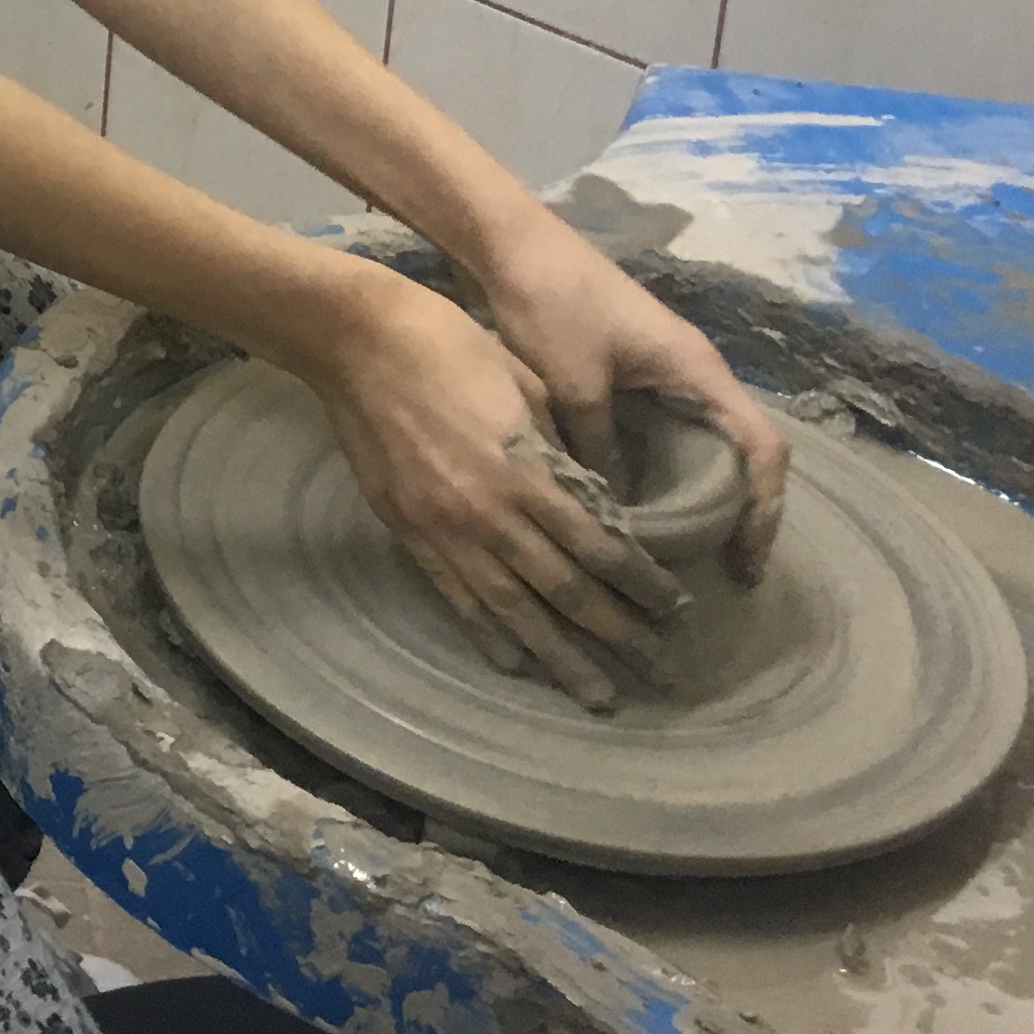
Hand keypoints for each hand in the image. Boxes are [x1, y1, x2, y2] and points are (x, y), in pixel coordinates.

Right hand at [302, 271, 687, 708]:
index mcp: (525, 470)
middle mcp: (488, 513)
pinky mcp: (408, 531)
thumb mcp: (525, 383)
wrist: (355, 340)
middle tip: (661, 673)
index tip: (678, 612)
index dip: (644, 586)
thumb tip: (589, 495)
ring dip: (560, 657)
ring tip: (597, 693)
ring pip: (513, 610)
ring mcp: (443, 529)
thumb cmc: (450, 345)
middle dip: (620, 636)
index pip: (601, 547)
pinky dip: (489, 635)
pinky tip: (516, 663)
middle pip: (566, 592)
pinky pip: (456, 597)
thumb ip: (557, 447)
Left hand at [475, 210, 789, 586]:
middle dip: (738, 511)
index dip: (766, 510)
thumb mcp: (575, 382)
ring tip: (680, 553)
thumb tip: (615, 509)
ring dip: (698, 494)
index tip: (747, 563)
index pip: (764, 448)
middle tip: (719, 571)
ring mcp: (661, 371)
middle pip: (740, 452)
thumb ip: (600, 445)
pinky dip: (660, 470)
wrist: (506, 241)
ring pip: (700, 444)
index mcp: (698, 371)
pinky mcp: (628, 372)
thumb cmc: (550, 302)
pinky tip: (635, 506)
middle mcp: (692, 373)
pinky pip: (663, 432)